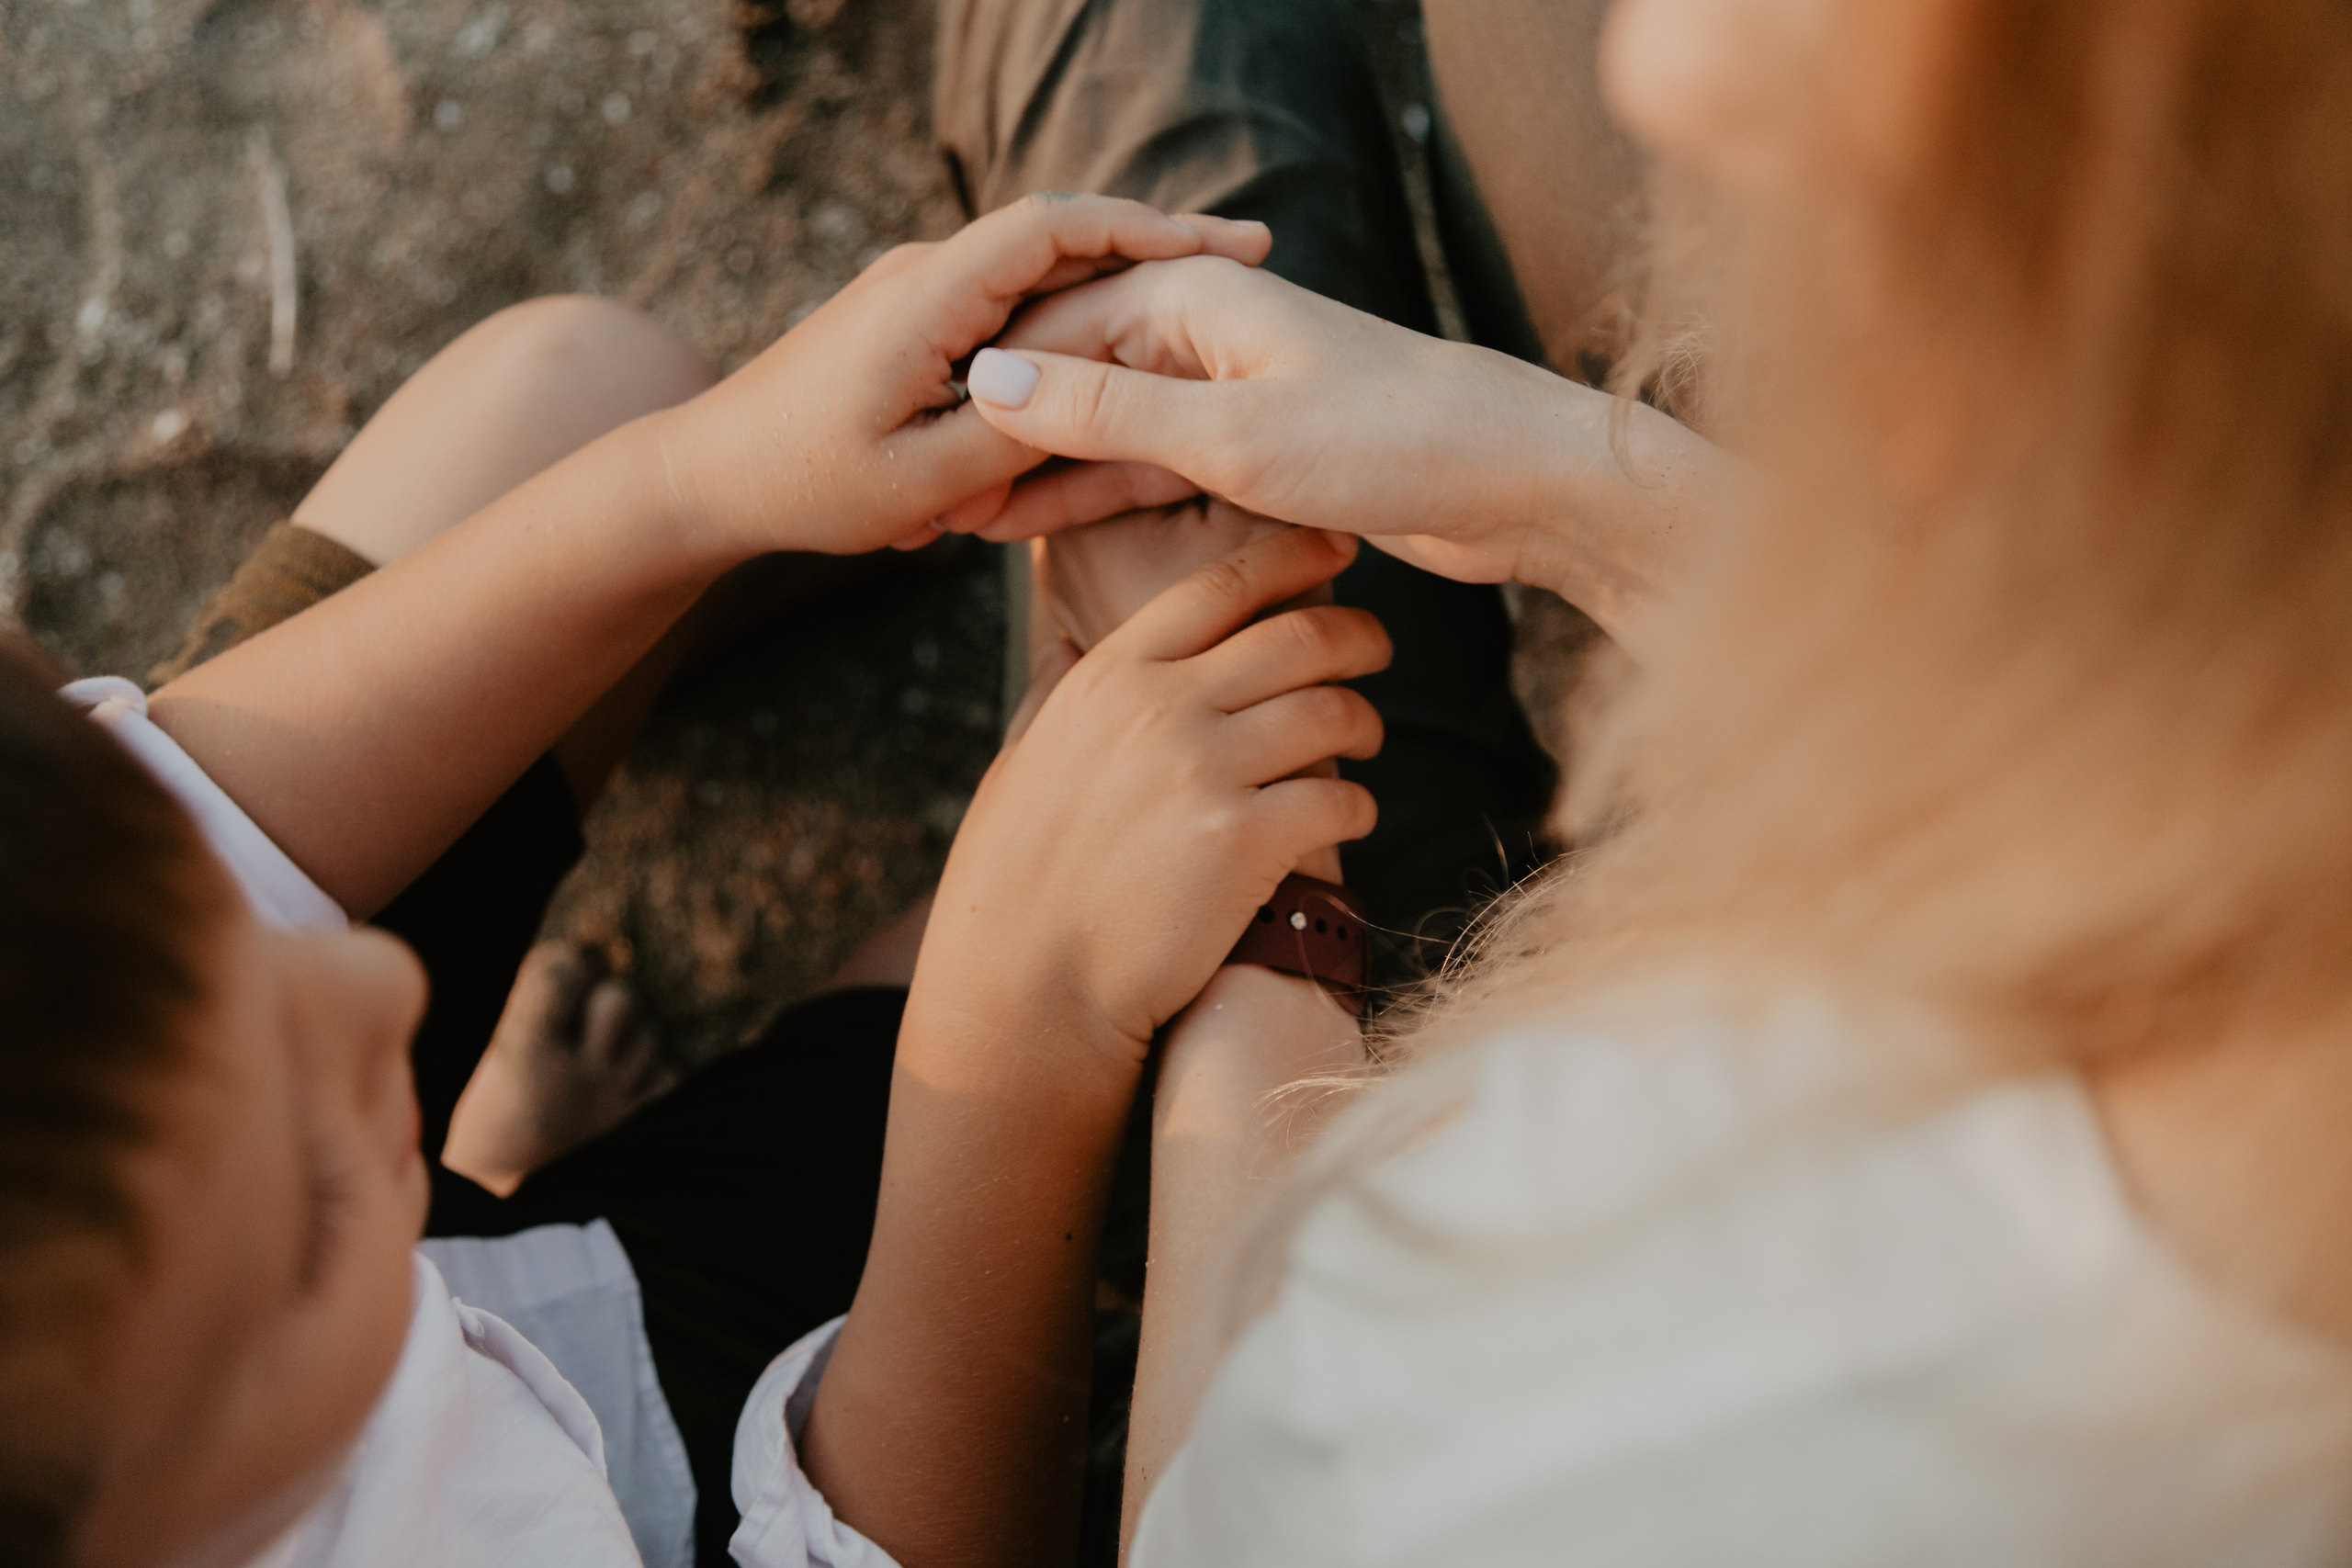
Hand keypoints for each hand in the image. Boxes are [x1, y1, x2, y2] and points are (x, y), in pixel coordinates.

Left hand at [649, 195, 1272, 558]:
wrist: (711, 473)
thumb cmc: (805, 482)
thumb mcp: (922, 482)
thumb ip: (1015, 434)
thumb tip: (1097, 398)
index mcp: (929, 296)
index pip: (1056, 227)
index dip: (1148, 226)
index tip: (1225, 243)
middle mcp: (924, 271)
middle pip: (1062, 235)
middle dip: (1157, 244)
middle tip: (1248, 260)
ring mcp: (917, 289)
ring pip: (1039, 271)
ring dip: (1117, 282)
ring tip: (1206, 299)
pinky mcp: (913, 318)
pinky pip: (1009, 302)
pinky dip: (1072, 316)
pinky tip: (1125, 346)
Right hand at [914, 527, 1388, 1073]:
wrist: (1026, 983)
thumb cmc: (1014, 879)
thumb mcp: (1021, 759)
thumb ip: (1055, 690)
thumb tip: (1064, 635)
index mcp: (1111, 676)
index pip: (1221, 586)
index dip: (1293, 558)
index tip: (1337, 549)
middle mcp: (1162, 708)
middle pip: (1297, 637)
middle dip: (1355, 634)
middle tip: (1377, 648)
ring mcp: (1207, 772)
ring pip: (1332, 711)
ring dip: (1365, 721)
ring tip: (1366, 739)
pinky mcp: (1247, 842)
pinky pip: (1340, 797)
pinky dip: (1357, 804)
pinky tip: (1348, 817)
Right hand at [951, 256, 1733, 652]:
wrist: (1514, 480)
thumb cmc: (1389, 440)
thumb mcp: (1230, 436)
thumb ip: (1106, 413)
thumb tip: (992, 382)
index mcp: (1190, 296)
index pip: (1049, 330)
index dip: (980, 396)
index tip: (919, 453)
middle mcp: (1202, 327)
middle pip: (1069, 375)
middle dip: (998, 436)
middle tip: (923, 503)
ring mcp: (1226, 385)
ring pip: (1105, 425)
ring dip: (1039, 472)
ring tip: (959, 523)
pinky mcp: (1253, 442)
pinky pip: (1149, 460)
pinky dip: (1096, 490)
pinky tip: (1034, 524)